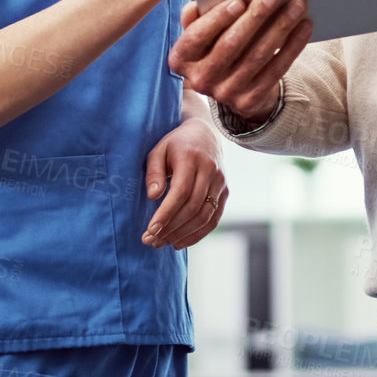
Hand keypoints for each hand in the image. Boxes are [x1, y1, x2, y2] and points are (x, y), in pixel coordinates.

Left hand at [141, 117, 226, 248]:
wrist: (206, 133)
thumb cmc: (176, 144)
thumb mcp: (158, 151)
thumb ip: (154, 172)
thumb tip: (153, 197)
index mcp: (191, 158)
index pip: (181, 191)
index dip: (166, 213)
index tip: (151, 230)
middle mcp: (210, 170)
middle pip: (193, 206)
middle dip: (171, 228)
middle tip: (150, 240)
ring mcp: (221, 182)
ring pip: (204, 215)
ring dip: (182, 234)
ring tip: (162, 243)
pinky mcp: (225, 192)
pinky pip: (214, 218)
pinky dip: (198, 234)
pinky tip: (180, 242)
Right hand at [169, 0, 311, 122]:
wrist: (231, 85)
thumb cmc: (215, 44)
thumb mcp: (200, 32)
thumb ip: (196, 16)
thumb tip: (198, 3)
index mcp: (180, 59)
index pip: (197, 36)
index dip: (217, 19)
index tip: (239, 0)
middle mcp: (200, 80)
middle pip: (230, 45)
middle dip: (255, 17)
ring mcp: (225, 93)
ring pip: (257, 56)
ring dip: (280, 28)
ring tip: (296, 6)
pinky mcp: (249, 101)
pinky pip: (276, 70)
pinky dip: (292, 46)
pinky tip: (304, 26)